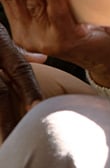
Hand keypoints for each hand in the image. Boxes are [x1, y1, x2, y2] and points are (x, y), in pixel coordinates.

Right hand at [0, 22, 40, 140]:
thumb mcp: (2, 34)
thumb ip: (21, 51)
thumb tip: (44, 60)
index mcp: (3, 48)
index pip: (20, 71)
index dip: (29, 89)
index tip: (39, 107)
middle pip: (1, 92)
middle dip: (9, 116)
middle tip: (17, 135)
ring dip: (0, 118)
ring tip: (7, 137)